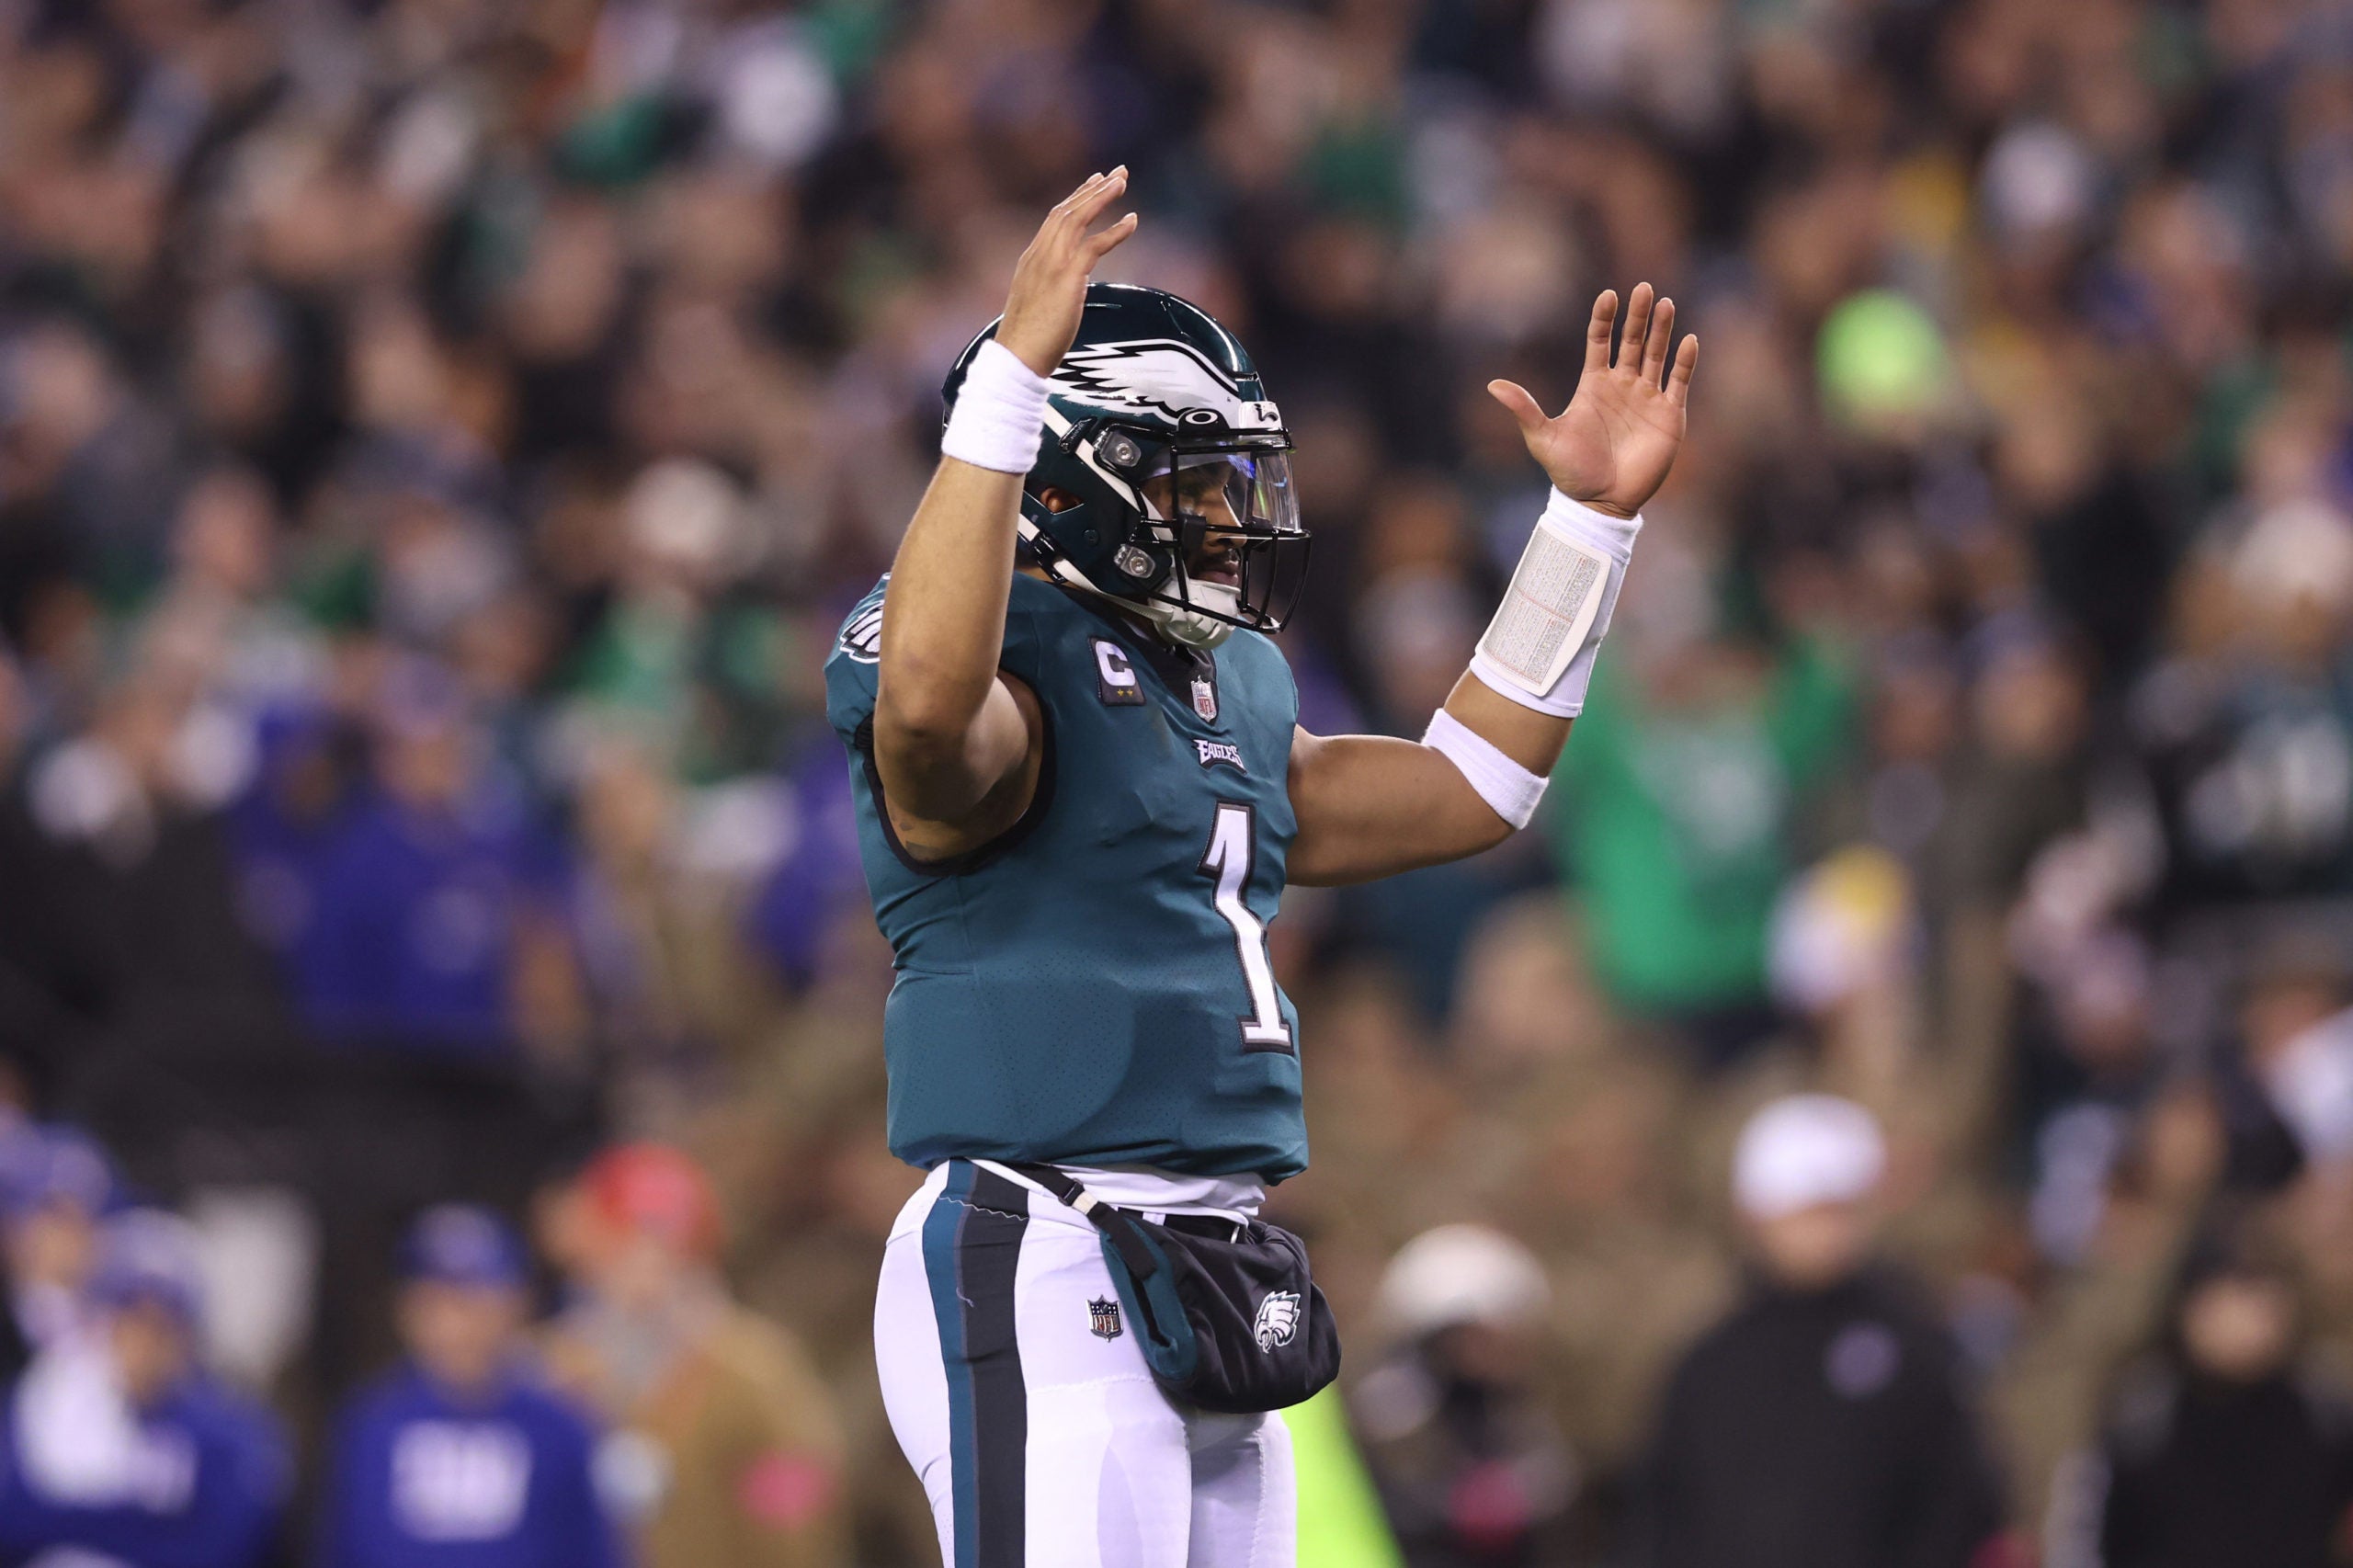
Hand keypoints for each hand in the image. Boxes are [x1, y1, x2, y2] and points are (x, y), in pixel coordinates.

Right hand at [995, 169, 1138, 376]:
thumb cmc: (1027, 343)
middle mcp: (1039, 255)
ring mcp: (1051, 264)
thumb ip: (1051, 290)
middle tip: (1118, 172)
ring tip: (1123, 181)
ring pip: (1078, 218)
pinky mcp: (1067, 277)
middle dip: (1093, 188)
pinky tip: (1132, 220)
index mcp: (1031, 260)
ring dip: (1102, 196)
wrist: (1016, 358)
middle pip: (1067, 210)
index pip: (1054, 219)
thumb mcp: (1037, 307)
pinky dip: (1115, 230)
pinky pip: (1094, 245)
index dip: (1076, 198)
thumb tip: (1067, 292)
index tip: (1094, 182)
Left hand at [1489, 283, 1697, 518]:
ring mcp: (1646, 398)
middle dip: (1637, 316)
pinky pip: (1680, 382)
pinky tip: (1689, 340)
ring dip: (1661, 330)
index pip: (1600, 341)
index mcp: (1593, 385)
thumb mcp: (1543, 438)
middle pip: (1632, 341)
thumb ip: (1524, 409)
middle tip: (1642, 289)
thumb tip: (1492, 385)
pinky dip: (1685, 361)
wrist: (1600, 504)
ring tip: (1664, 303)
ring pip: (1657, 354)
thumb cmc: (1570, 473)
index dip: (1604, 318)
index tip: (1607, 295)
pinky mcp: (1668, 415)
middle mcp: (1622, 386)